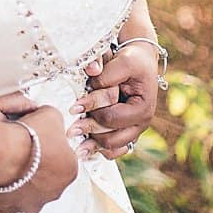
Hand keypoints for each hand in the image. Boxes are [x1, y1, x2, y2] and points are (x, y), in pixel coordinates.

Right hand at [0, 107, 77, 212]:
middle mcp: (54, 191)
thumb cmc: (30, 137)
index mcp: (70, 170)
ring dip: (24, 191)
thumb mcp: (51, 116)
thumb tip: (51, 120)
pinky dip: (0, 208)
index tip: (43, 144)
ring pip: (32, 200)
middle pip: (49, 182)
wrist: (8, 150)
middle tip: (27, 157)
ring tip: (13, 179)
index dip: (53, 150)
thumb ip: (55, 120)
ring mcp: (33, 201)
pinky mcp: (11, 207)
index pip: (66, 161)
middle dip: (39, 172)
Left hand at [73, 43, 160, 160]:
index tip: (74, 107)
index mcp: (143, 109)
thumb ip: (108, 72)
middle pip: (111, 138)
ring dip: (91, 145)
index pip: (111, 117)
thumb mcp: (124, 62)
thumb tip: (91, 73)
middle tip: (69, 129)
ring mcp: (132, 131)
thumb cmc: (134, 63)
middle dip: (89, 131)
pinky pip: (112, 150)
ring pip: (110, 147)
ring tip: (74, 143)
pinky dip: (98, 149)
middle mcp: (139, 124)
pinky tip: (84, 147)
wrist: (140, 64)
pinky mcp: (125, 133)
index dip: (92, 111)